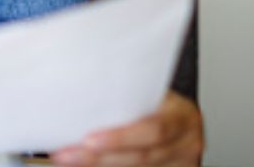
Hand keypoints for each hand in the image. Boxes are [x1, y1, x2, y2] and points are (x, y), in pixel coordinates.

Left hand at [51, 91, 203, 166]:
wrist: (179, 118)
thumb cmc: (158, 101)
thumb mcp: (151, 93)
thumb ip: (127, 97)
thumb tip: (78, 95)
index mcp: (183, 117)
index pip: (154, 129)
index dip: (121, 138)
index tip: (89, 139)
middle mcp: (187, 145)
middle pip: (141, 158)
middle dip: (99, 158)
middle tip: (66, 155)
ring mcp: (181, 164)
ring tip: (68, 160)